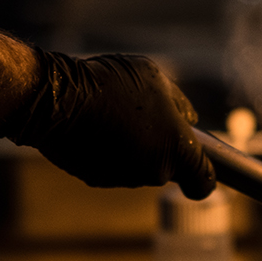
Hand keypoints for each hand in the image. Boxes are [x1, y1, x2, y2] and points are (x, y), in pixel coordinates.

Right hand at [0, 51, 214, 198]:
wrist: (56, 100)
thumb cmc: (111, 83)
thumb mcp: (156, 79)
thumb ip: (179, 104)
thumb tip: (189, 119)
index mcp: (176, 150)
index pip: (204, 182)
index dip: (205, 176)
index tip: (199, 166)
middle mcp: (154, 172)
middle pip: (168, 169)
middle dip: (161, 148)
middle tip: (144, 118)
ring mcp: (124, 179)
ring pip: (139, 167)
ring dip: (134, 148)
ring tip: (115, 115)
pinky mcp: (96, 180)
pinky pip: (113, 167)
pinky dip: (109, 153)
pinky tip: (96, 126)